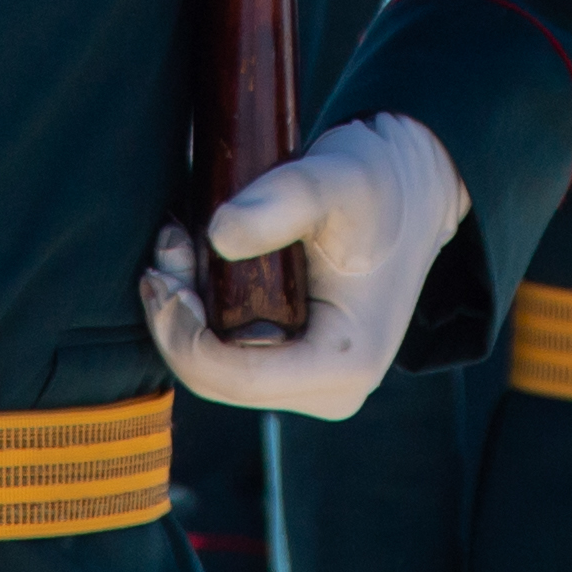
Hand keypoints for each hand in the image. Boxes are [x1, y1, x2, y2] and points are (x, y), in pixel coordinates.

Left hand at [138, 112, 463, 421]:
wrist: (407, 195)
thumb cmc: (378, 186)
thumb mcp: (337, 181)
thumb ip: (282, 202)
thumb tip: (220, 234)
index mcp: (346, 363)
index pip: (239, 379)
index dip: (185, 337)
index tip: (163, 277)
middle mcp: (330, 390)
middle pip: (218, 379)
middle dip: (176, 319)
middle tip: (167, 248)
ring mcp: (310, 384)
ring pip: (215, 369)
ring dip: (182, 312)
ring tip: (178, 244)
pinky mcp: (292, 366)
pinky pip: (226, 356)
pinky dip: (199, 312)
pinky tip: (193, 262)